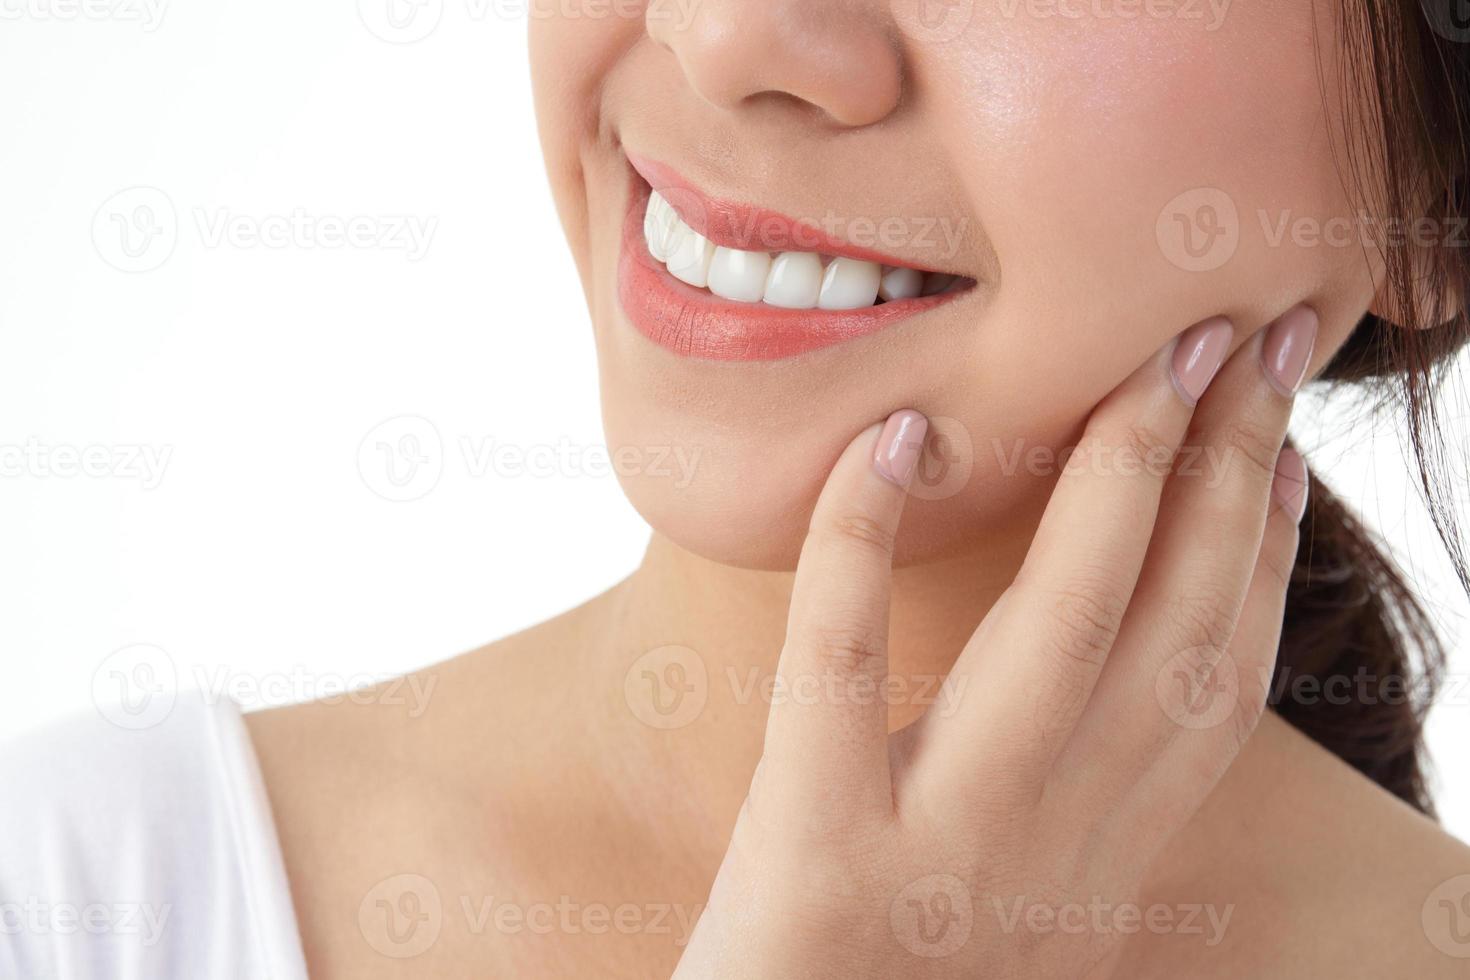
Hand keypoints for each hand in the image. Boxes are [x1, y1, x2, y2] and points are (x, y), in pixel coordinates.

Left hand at [672, 307, 1316, 978]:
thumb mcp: (1014, 901)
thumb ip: (1065, 801)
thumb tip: (1094, 671)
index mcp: (1102, 864)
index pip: (1218, 689)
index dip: (1266, 560)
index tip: (1284, 451)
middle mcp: (1050, 852)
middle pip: (1171, 634)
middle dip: (1228, 473)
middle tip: (1250, 338)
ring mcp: (938, 850)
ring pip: (1055, 634)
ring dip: (1117, 481)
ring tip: (1148, 362)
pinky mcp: (814, 850)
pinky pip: (839, 667)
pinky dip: (858, 540)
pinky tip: (895, 439)